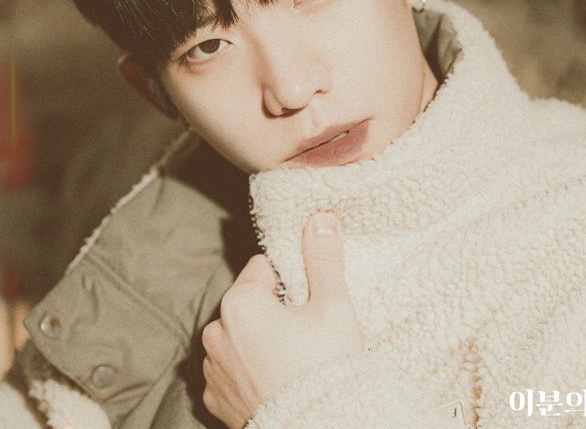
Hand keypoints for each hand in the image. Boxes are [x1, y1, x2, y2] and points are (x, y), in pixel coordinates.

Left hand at [202, 211, 363, 428]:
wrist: (321, 428)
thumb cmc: (326, 368)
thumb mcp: (333, 306)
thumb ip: (322, 258)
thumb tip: (320, 218)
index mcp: (240, 303)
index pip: (262, 268)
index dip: (289, 281)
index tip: (305, 302)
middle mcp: (216, 333)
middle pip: (249, 301)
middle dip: (271, 309)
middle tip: (302, 334)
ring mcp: (213, 369)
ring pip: (238, 333)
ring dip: (257, 339)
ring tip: (289, 360)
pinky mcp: (215, 399)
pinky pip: (230, 367)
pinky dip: (247, 369)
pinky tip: (273, 380)